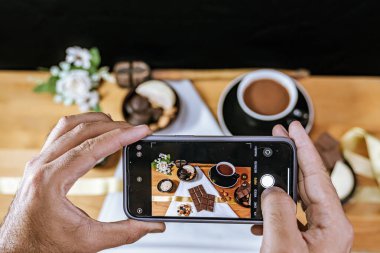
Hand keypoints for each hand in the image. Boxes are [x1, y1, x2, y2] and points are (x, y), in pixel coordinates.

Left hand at [0, 113, 164, 252]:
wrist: (19, 249)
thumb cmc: (43, 245)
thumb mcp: (89, 241)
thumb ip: (124, 232)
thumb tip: (151, 225)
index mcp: (50, 181)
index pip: (91, 148)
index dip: (120, 137)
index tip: (139, 131)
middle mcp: (41, 166)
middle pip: (81, 131)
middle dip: (113, 126)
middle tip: (135, 129)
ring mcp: (39, 162)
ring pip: (68, 126)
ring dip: (95, 121)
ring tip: (118, 125)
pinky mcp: (41, 163)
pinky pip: (60, 133)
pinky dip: (81, 127)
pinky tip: (95, 131)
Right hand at [251, 121, 352, 252]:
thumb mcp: (283, 244)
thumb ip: (277, 210)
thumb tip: (271, 190)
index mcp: (332, 225)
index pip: (317, 175)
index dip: (304, 147)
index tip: (294, 128)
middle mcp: (329, 227)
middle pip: (309, 181)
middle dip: (292, 156)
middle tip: (280, 137)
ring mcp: (318, 234)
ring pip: (298, 197)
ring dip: (280, 182)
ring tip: (267, 169)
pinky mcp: (304, 241)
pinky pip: (289, 215)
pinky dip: (273, 208)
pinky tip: (261, 210)